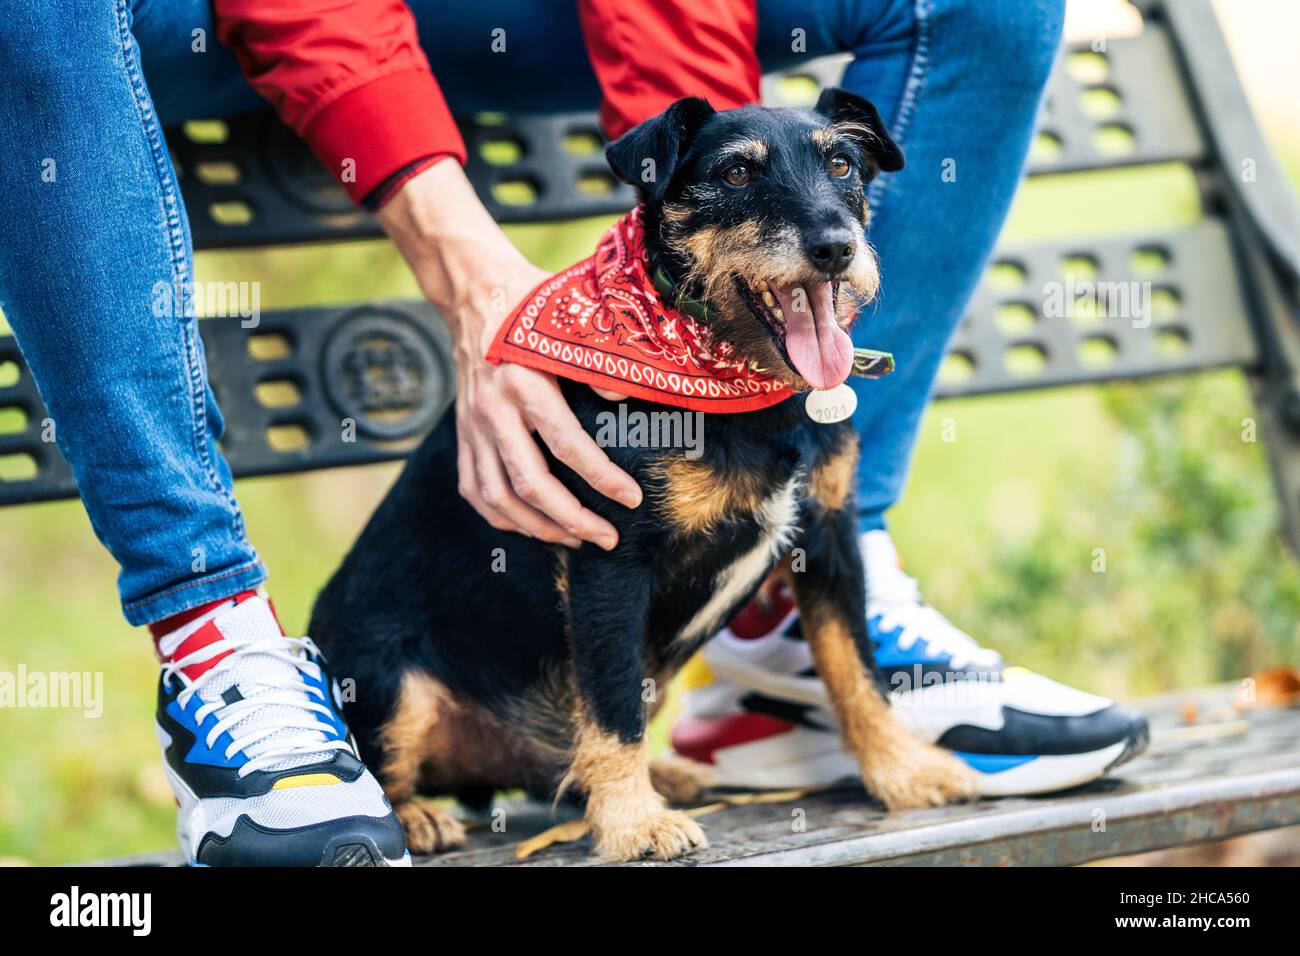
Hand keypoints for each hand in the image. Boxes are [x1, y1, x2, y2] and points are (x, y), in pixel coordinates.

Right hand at [377, 159, 640, 548]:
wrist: (474, 292)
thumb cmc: (531, 306)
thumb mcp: (567, 321)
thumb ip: (598, 360)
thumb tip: (623, 399)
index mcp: (523, 382)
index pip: (566, 444)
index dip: (601, 478)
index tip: (632, 499)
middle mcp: (491, 409)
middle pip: (529, 484)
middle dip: (572, 519)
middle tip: (607, 538)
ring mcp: (470, 426)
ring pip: (497, 497)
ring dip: (538, 527)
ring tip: (575, 539)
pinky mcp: (461, 434)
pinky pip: (474, 489)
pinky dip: (501, 517)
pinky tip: (532, 526)